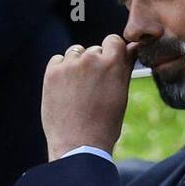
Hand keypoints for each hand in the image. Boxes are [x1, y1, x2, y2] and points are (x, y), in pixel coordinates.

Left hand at [41, 34, 138, 161]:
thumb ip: (124, 68)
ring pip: (75, 53)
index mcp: (113, 63)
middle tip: (92, 88)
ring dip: (77, 65)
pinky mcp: (52, 72)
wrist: (78, 145)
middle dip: (93, 64)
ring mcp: (70, 65)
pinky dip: (60, 71)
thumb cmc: (104, 124)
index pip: (113, 40)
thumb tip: (132, 48)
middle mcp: (92, 59)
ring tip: (78, 90)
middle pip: (93, 50)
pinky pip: (58, 60)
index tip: (107, 65)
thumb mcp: (121, 95)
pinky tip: (65, 90)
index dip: (111, 52)